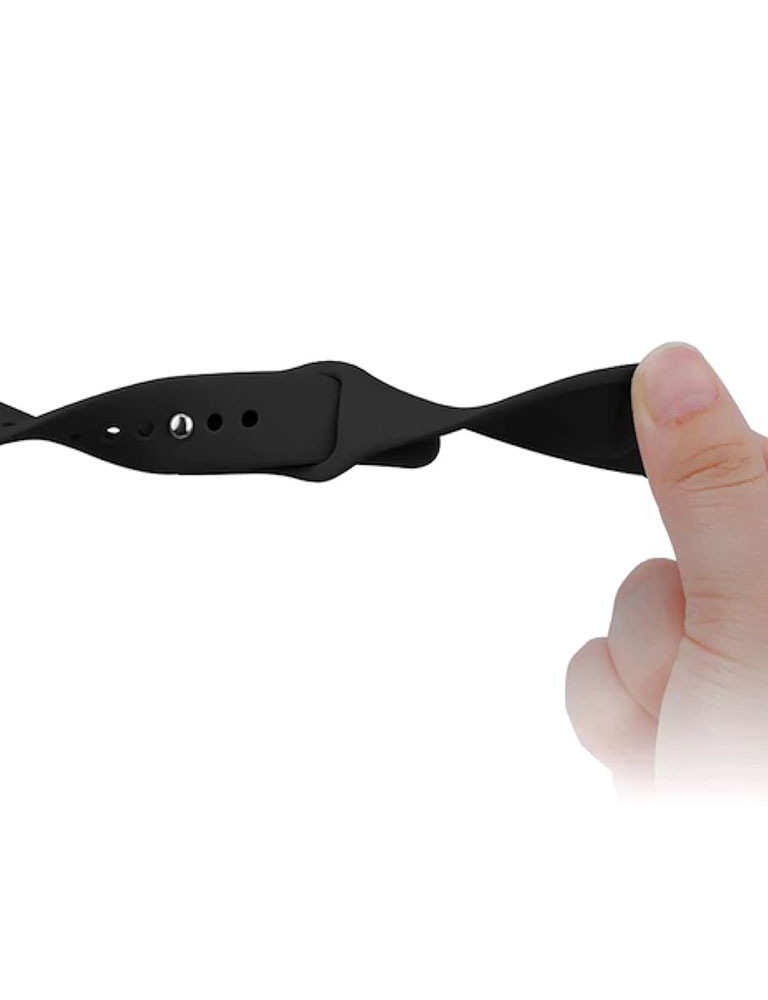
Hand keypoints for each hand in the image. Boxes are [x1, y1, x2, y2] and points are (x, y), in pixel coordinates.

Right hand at [566, 342, 767, 798]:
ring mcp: (731, 670)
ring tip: (690, 745)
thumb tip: (674, 367)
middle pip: (675, 555)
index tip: (708, 577)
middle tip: (709, 690)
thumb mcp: (757, 616)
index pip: (744, 478)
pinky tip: (664, 761)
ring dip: (639, 692)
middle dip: (668, 630)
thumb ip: (716, 486)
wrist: (719, 917)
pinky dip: (619, 724)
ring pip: (627, 624)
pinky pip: (605, 679)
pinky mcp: (682, 712)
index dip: (707, 509)